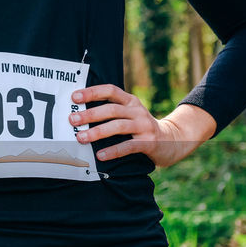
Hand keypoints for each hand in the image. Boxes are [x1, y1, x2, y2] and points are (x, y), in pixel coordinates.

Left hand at [70, 84, 214, 167]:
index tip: (74, 97)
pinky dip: (113, 150)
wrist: (172, 140)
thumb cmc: (140, 127)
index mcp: (130, 101)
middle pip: (111, 109)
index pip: (110, 91)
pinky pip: (129, 146)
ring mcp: (144, 126)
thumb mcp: (128, 115)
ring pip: (118, 126)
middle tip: (73, 120)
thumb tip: (78, 115)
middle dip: (90, 114)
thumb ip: (110, 112)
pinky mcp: (149, 142)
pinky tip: (100, 155)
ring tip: (81, 138)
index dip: (92, 92)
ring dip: (98, 132)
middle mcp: (137, 111)